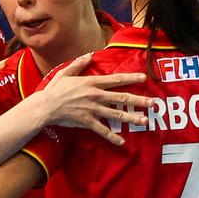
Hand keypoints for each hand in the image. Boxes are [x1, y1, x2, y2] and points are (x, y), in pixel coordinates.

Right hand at [36, 52, 150, 143]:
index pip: (116, 79)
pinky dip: (112, 137)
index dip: (131, 77)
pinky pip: (103, 131)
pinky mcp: (87, 122)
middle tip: (153, 103)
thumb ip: (79, 63)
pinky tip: (122, 142)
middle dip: (139, 100)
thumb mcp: (66, 72)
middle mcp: (95, 96)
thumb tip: (90, 55)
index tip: (144, 77)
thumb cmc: (54, 90)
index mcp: (92, 83)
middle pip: (121, 98)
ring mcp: (92, 110)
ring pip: (116, 114)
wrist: (45, 107)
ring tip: (145, 121)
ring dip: (132, 118)